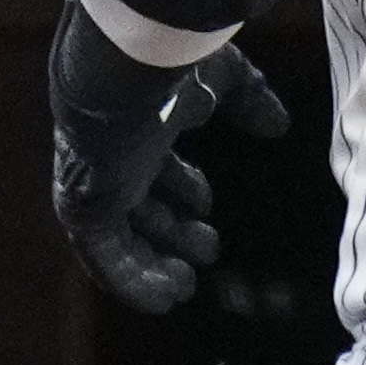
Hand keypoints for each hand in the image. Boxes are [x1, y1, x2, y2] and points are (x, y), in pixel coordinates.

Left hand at [48, 2, 290, 314]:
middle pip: (139, 208)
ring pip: (121, 239)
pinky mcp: (88, 208)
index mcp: (138, 127)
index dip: (183, 191)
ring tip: (185, 286)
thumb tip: (278, 124)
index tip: (207, 210)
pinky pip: (106, 257)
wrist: (122, 68)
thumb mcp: (222, 78)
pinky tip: (161, 301)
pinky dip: (131, 282)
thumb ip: (249, 99)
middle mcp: (112, 159)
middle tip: (207, 252)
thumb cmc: (168, 63)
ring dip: (153, 265)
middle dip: (171, 233)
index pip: (155, 168)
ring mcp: (97, 185)